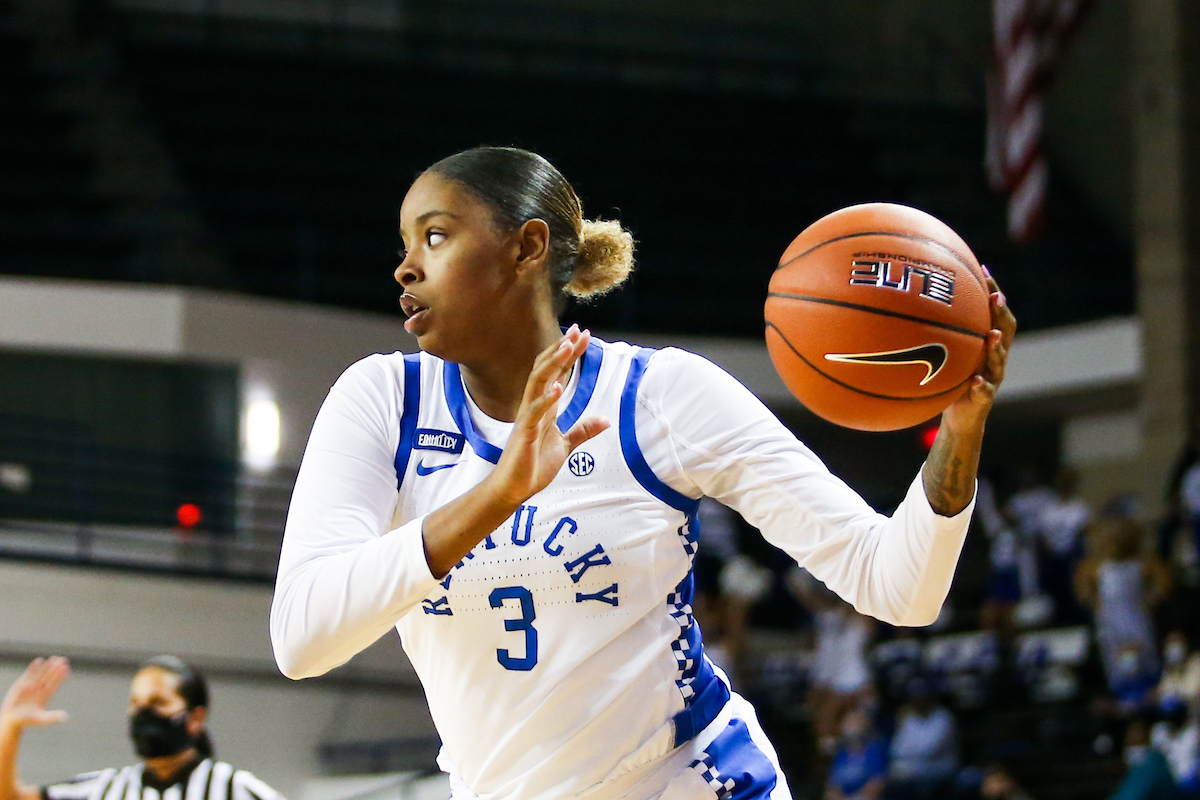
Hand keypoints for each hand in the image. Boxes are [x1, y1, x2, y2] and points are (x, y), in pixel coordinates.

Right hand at [0, 658, 68, 730]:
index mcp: (45, 696)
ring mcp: (31, 686)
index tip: (66, 668)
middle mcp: (39, 690)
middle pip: (49, 677)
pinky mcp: (21, 684)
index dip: (60, 677)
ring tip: (54, 658)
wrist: (11, 720)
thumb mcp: (41, 719)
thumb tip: (65, 717)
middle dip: (56, 669)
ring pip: (41, 674)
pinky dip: (33, 668)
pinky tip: (39, 660)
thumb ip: (52, 717)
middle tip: (63, 659)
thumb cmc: (26, 721)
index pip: (54, 684)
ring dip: (47, 666)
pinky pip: (29, 674)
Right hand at [488, 324, 609, 505]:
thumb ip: (582, 431)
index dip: (569, 354)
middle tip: (578, 331)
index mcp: (544, 407)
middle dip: (561, 350)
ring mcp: (528, 418)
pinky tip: (558, 387)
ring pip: (538, 383)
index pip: (557, 373)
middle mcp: (533, 407)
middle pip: (546, 370)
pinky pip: (534, 413)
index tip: (582, 335)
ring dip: (553, 364)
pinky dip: (546, 399)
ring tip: (568, 347)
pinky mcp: (525, 434)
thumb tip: (605, 420)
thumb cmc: (532, 467)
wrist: (513, 489)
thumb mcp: (564, 446)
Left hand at [941, 267, 1017, 431]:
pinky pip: (985, 391)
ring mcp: (993, 377)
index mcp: (987, 343)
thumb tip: (911, 302)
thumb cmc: (951, 379)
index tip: (983, 270)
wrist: (960, 417)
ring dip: (996, 347)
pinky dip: (982, 385)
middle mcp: (995, 357)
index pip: (994, 312)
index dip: (992, 291)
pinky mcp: (984, 399)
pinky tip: (976, 380)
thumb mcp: (946, 352)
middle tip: (995, 298)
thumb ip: (938, 331)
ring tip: (990, 336)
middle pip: (1005, 331)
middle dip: (1001, 313)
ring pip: (999, 360)